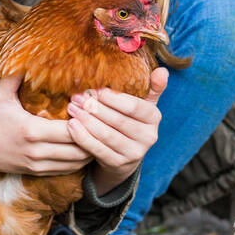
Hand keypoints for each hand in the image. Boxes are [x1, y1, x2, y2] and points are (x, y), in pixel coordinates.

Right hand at [0, 73, 93, 175]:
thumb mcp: (0, 93)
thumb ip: (17, 74)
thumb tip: (33, 52)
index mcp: (31, 129)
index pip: (71, 130)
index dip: (86, 121)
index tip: (93, 110)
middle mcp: (36, 150)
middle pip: (78, 149)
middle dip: (93, 137)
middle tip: (103, 123)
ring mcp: (36, 164)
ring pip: (75, 163)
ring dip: (89, 150)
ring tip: (98, 135)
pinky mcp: (35, 172)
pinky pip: (65, 171)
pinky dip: (78, 161)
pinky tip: (84, 148)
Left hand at [65, 67, 168, 194]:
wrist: (125, 155)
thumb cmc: (130, 120)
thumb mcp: (143, 103)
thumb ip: (152, 86)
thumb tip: (162, 71)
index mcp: (154, 117)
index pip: (134, 106)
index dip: (113, 98)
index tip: (95, 90)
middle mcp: (149, 137)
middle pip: (118, 120)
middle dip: (95, 107)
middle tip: (77, 98)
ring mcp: (134, 153)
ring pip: (106, 135)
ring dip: (86, 121)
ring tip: (72, 109)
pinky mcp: (118, 164)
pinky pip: (98, 150)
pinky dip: (83, 137)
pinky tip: (72, 126)